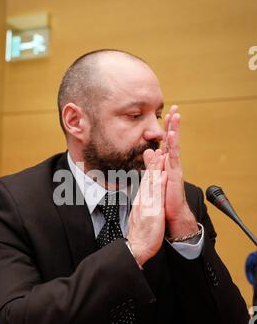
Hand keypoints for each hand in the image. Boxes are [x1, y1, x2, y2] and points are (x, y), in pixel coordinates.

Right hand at [127, 149, 166, 265]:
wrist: (136, 248)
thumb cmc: (140, 235)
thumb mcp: (140, 217)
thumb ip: (143, 207)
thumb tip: (144, 200)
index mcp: (140, 202)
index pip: (146, 183)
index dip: (150, 170)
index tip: (153, 159)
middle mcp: (142, 201)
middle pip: (147, 179)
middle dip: (152, 164)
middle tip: (155, 150)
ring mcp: (146, 205)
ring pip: (151, 183)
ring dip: (156, 169)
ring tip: (160, 156)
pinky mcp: (151, 212)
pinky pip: (156, 195)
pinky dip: (159, 184)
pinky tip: (164, 175)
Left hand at [163, 105, 197, 237]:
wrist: (171, 215)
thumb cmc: (164, 199)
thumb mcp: (154, 178)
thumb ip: (152, 165)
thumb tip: (148, 152)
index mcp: (166, 164)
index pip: (166, 142)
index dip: (166, 129)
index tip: (166, 114)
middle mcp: (171, 164)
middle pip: (172, 140)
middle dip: (173, 124)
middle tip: (175, 108)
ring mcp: (174, 168)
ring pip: (174, 145)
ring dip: (175, 130)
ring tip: (176, 116)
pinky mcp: (175, 175)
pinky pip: (174, 158)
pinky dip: (173, 146)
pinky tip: (172, 135)